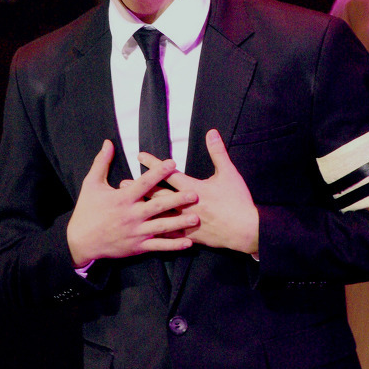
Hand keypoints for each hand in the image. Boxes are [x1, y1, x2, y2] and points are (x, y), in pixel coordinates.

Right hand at [65, 140, 198, 267]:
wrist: (80, 241)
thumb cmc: (86, 210)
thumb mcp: (91, 184)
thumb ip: (101, 162)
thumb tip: (108, 142)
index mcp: (122, 198)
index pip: (144, 183)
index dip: (158, 172)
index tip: (172, 163)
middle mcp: (131, 215)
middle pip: (158, 206)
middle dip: (177, 200)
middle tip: (195, 194)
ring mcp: (135, 232)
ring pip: (161, 227)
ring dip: (180, 223)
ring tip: (196, 218)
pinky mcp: (137, 247)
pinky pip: (158, 246)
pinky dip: (173, 245)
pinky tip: (188, 243)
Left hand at [138, 129, 258, 255]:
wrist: (246, 230)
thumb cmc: (238, 201)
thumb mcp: (229, 173)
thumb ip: (218, 152)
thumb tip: (211, 132)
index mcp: (193, 188)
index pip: (168, 173)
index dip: (153, 163)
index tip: (140, 156)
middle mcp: (185, 205)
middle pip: (158, 195)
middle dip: (140, 188)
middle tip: (122, 184)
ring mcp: (186, 222)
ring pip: (159, 215)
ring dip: (143, 209)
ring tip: (128, 206)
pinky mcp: (190, 236)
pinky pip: (169, 235)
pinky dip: (156, 232)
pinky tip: (144, 232)